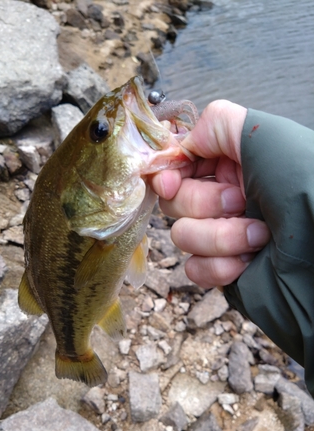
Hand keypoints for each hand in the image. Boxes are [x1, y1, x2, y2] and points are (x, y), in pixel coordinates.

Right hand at [150, 100, 270, 288]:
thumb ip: (216, 124)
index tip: (170, 181)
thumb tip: (184, 144)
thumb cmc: (307, 186)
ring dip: (219, 237)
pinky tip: (248, 261)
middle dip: (203, 203)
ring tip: (259, 235)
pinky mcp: (223, 268)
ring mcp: (221, 234)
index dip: (167, 174)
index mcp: (230, 163)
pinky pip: (195, 269)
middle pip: (174, 201)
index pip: (178, 166)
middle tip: (241, 201)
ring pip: (182, 236)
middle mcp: (222, 197)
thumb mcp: (264, 136)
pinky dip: (219, 266)